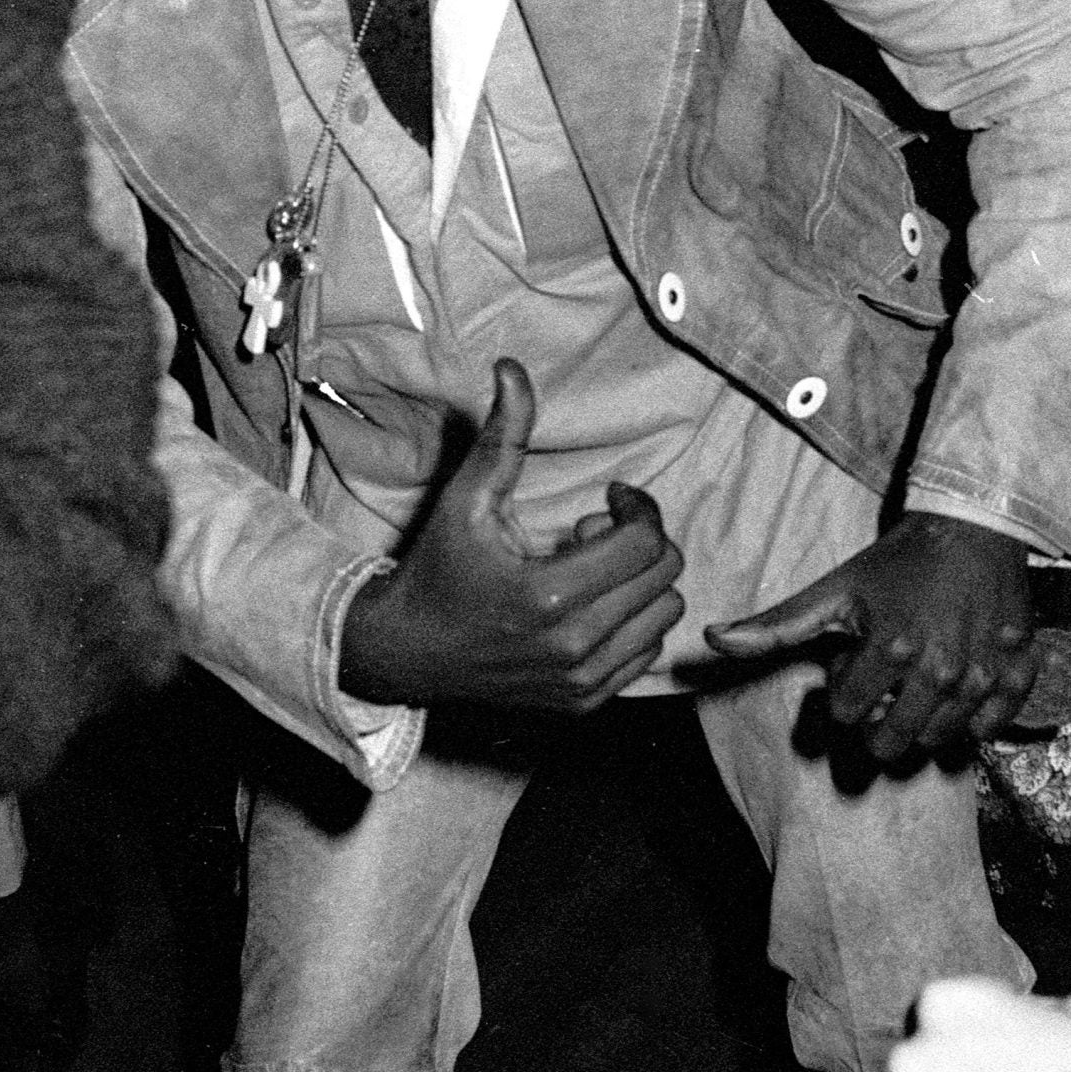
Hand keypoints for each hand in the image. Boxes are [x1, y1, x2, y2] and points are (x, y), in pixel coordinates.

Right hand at [339, 358, 684, 713]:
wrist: (405, 653)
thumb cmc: (437, 570)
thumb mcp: (464, 500)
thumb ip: (501, 436)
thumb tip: (512, 369)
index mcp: (549, 595)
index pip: (645, 544)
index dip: (639, 507)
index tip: (612, 496)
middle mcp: (574, 646)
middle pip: (664, 578)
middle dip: (641, 540)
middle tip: (597, 530)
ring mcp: (582, 681)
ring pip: (664, 616)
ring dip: (640, 583)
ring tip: (593, 570)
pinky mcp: (584, 702)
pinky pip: (647, 653)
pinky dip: (633, 622)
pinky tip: (591, 606)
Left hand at [705, 509, 1037, 763]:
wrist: (973, 527)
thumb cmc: (897, 561)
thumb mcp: (833, 590)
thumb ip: (774, 625)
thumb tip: (711, 640)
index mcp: (890, 650)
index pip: (848, 714)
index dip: (842, 692)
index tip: (852, 666)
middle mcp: (940, 670)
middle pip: (893, 739)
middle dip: (877, 724)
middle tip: (881, 693)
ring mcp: (983, 676)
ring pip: (940, 738)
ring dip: (921, 724)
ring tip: (915, 686)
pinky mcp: (1017, 673)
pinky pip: (992, 726)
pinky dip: (973, 722)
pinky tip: (959, 695)